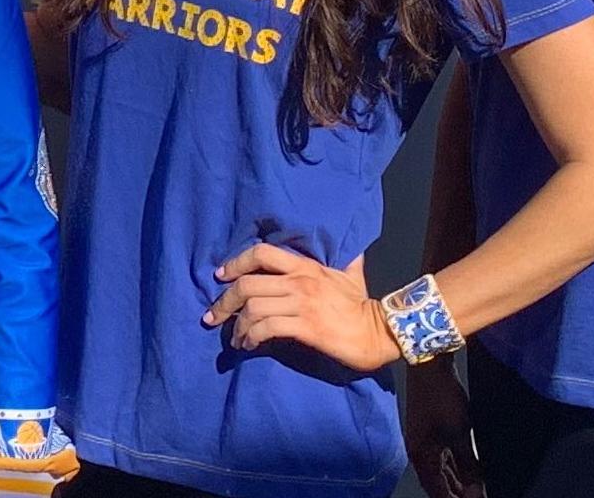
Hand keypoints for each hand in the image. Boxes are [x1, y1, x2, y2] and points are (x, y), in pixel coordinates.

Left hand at [203, 243, 400, 372]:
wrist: (379, 332)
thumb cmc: (361, 306)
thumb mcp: (349, 275)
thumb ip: (341, 260)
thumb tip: (349, 247)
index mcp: (305, 266)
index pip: (261, 253)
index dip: (235, 263)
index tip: (220, 276)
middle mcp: (299, 281)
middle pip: (248, 284)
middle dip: (224, 302)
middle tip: (213, 317)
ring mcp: (302, 304)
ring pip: (253, 308)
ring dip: (237, 325)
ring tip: (235, 339)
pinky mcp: (306, 327)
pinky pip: (267, 328)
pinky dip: (251, 337)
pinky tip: (249, 346)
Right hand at [404, 359, 485, 497]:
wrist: (429, 363)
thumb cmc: (440, 396)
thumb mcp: (459, 434)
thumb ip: (468, 466)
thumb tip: (474, 492)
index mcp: (421, 456)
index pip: (437, 491)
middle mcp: (420, 451)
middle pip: (439, 483)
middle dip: (457, 493)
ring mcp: (425, 439)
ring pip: (443, 470)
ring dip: (458, 482)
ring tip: (475, 490)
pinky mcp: (432, 429)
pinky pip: (445, 456)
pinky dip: (456, 466)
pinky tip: (469, 470)